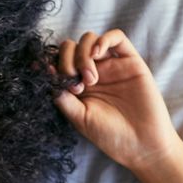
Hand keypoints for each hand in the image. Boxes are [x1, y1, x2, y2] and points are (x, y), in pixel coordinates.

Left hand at [52, 29, 182, 172]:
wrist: (142, 145)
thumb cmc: (109, 135)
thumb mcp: (78, 117)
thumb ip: (62, 96)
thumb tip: (46, 71)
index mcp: (76, 85)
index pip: (58, 62)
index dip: (48, 62)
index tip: (41, 71)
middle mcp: (92, 72)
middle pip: (71, 48)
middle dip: (67, 60)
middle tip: (75, 85)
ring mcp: (111, 65)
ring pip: (89, 39)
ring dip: (83, 53)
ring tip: (90, 79)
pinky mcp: (131, 61)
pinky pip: (117, 37)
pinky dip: (103, 39)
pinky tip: (97, 53)